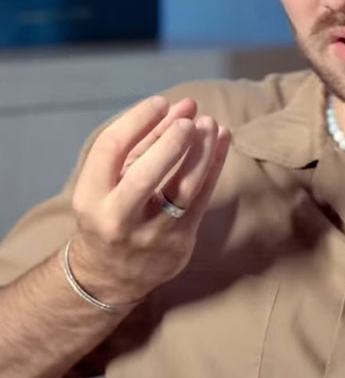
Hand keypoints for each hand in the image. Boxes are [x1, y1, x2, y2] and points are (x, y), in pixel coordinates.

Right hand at [68, 95, 230, 304]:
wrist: (111, 274)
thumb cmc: (111, 213)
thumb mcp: (111, 181)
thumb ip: (141, 143)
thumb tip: (178, 109)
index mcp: (91, 197)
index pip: (110, 149)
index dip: (138, 120)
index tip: (161, 102)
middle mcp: (118, 218)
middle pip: (145, 175)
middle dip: (171, 142)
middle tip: (190, 120)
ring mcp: (151, 234)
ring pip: (183, 190)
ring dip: (202, 153)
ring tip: (211, 124)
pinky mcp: (180, 242)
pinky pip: (202, 200)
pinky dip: (214, 167)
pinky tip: (221, 142)